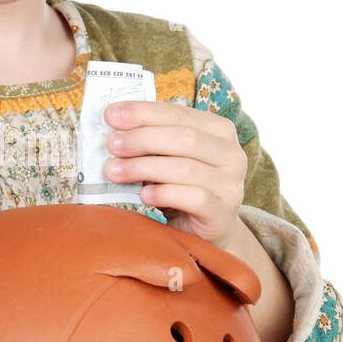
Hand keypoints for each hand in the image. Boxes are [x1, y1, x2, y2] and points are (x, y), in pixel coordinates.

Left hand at [104, 100, 247, 249]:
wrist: (206, 229)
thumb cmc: (182, 186)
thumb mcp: (168, 157)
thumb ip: (150, 141)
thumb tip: (113, 130)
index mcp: (219, 130)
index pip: (178, 114)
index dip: (143, 112)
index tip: (110, 114)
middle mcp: (232, 154)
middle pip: (184, 139)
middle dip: (142, 139)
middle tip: (112, 145)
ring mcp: (231, 184)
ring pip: (186, 169)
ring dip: (144, 168)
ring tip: (114, 171)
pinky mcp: (223, 213)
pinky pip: (193, 198)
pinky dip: (164, 194)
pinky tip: (143, 195)